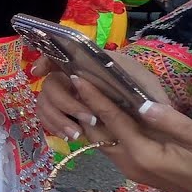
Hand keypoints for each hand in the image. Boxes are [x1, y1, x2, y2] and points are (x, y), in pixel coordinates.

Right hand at [36, 51, 168, 141]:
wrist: (153, 121)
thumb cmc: (147, 97)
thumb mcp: (143, 84)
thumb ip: (124, 81)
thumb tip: (96, 85)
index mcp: (90, 64)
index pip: (60, 55)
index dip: (45, 60)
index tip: (38, 72)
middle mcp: (74, 78)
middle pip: (51, 83)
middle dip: (64, 102)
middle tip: (88, 119)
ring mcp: (68, 96)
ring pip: (44, 102)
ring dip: (57, 118)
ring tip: (76, 135)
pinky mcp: (66, 114)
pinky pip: (46, 117)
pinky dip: (54, 126)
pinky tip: (69, 136)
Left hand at [73, 74, 191, 191]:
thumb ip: (171, 122)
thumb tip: (143, 102)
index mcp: (142, 154)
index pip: (111, 120)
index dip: (93, 97)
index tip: (76, 78)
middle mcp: (128, 164)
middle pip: (95, 133)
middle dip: (84, 108)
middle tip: (75, 83)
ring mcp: (130, 170)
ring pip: (101, 142)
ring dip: (92, 120)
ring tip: (87, 94)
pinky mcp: (136, 171)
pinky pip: (112, 147)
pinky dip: (105, 130)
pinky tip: (110, 114)